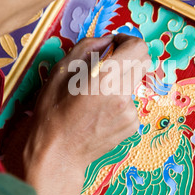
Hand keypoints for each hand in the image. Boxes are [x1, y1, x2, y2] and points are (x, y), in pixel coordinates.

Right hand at [22, 34, 150, 194]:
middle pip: (142, 64)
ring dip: (120, 82)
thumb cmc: (53, 113)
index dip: (128, 40)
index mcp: (107, 79)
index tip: (116, 44)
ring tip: (95, 96)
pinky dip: (119, 100)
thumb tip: (106, 40)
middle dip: (126, 59)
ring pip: (135, 84)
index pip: (139, 48)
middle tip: (105, 66)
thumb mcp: (61, 71)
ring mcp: (131, 113)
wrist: (58, 154)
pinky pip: (131, 103)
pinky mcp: (133, 126)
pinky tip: (100, 111)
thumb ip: (87, 48)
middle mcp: (124, 95)